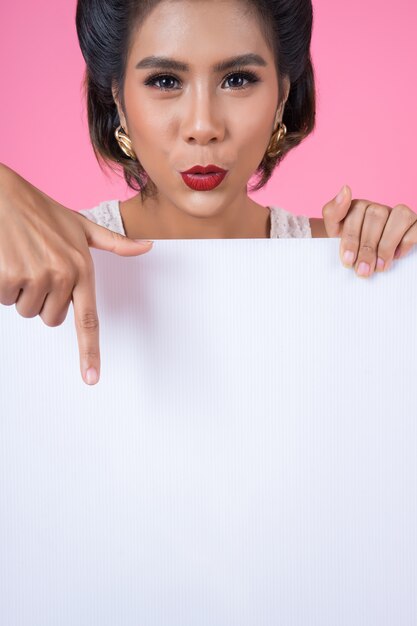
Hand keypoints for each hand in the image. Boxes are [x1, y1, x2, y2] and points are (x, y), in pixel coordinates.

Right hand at [0, 163, 152, 385]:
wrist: (4, 195)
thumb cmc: (41, 210)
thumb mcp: (81, 225)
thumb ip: (114, 243)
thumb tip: (147, 247)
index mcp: (82, 268)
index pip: (88, 320)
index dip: (90, 352)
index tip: (92, 378)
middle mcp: (62, 276)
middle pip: (51, 318)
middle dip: (43, 299)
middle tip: (39, 266)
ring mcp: (35, 277)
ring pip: (27, 310)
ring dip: (21, 291)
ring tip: (23, 259)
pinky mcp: (9, 277)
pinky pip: (5, 300)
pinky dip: (3, 285)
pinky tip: (7, 259)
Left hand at [322, 185, 416, 277]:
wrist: (360, 262)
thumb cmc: (350, 248)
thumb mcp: (335, 233)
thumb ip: (333, 212)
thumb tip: (346, 189)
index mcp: (359, 208)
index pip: (355, 212)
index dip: (351, 238)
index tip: (347, 260)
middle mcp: (380, 209)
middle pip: (376, 216)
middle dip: (367, 247)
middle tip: (363, 270)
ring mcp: (399, 215)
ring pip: (399, 216)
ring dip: (387, 244)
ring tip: (380, 266)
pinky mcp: (415, 224)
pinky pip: (416, 227)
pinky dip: (406, 242)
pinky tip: (397, 256)